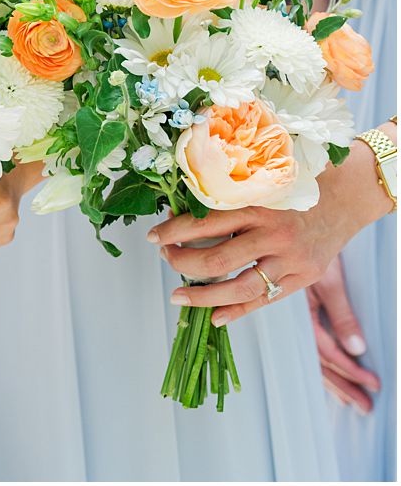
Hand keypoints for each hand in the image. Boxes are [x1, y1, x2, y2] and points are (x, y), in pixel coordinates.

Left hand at [151, 134, 393, 324]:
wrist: (347, 196)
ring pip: (238, 287)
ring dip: (202, 295)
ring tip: (177, 296)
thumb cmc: (296, 185)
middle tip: (166, 259)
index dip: (173, 232)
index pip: (204, 223)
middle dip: (182, 262)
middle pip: (217, 259)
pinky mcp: (303, 278)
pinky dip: (236, 311)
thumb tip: (179, 213)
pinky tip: (213, 317)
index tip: (153, 237)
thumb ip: (228, 197)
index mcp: (258, 205)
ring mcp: (290, 261)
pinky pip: (264, 301)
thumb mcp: (261, 183)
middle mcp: (274, 235)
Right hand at [306, 256, 379, 411]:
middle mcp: (299, 318)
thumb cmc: (313, 244)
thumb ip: (341, 315)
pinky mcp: (295, 308)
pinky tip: (334, 374)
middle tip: (365, 406)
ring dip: (335, 380)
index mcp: (304, 311)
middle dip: (344, 385)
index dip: (349, 371)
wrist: (294, 220)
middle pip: (320, 361)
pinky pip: (309, 345)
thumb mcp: (330, 281)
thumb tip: (357, 350)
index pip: (327, 351)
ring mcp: (296, 315)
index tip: (372, 386)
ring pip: (314, 356)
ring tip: (354, 401)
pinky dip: (324, 363)